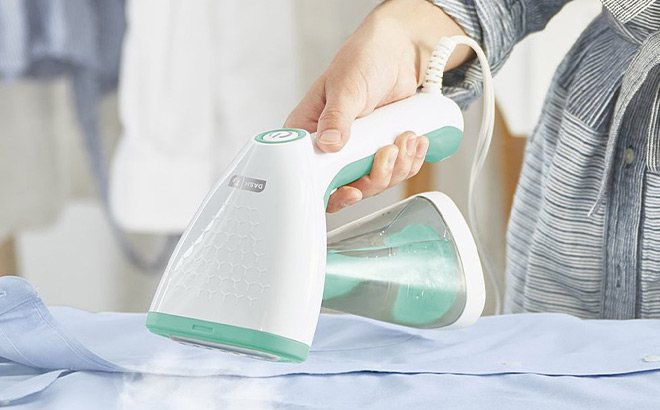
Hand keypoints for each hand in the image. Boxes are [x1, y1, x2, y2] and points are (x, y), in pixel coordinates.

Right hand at [284, 0, 470, 211]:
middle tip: (388, 151)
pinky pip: (396, 171)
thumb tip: (328, 144)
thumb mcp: (346, 87)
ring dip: (397, 166)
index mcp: (310, 133)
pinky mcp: (380, 151)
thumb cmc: (362, 60)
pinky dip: (410, 161)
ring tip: (406, 137)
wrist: (397, 52)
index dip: (331, 194)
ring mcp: (357, 152)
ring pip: (375, 182)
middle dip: (374, 176)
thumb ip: (335, 116)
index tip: (352, 190)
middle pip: (347, 187)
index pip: (310, 177)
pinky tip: (415, 140)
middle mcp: (331, 148)